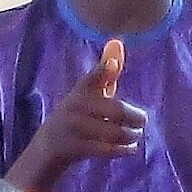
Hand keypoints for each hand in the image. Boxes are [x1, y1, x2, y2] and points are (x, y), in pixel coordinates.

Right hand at [7, 39, 146, 191]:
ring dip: (130, 134)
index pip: (92, 77)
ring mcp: (74, 128)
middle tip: (143, 120)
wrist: (47, 146)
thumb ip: (106, 71)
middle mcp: (76, 106)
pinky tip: (131, 148)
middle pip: (114, 110)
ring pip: (112, 131)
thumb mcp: (88, 92)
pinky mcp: (75, 148)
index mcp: (81, 90)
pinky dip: (122, 149)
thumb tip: (117, 42)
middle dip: (134, 116)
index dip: (102, 71)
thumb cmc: (77, 115)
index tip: (112, 65)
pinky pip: (105, 149)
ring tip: (137, 135)